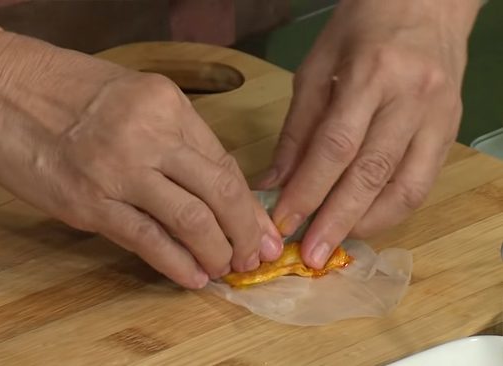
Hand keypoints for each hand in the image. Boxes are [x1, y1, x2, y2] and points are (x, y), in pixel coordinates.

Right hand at [0, 33, 282, 288]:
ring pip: (191, 220)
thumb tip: (198, 183)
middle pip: (219, 191)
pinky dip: (175, 263)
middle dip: (244, 231)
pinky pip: (146, 239)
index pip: (222, 160)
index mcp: (164, 101)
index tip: (258, 225)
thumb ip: (163, 133)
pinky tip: (190, 277)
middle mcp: (149, 133)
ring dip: (215, 252)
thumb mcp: (124, 93)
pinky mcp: (87, 203)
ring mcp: (118, 169)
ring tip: (224, 269)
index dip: (246, 201)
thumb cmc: (52, 85)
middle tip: (253, 256)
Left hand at [257, 0, 478, 267]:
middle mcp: (411, 98)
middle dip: (336, 220)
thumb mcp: (316, 69)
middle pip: (371, 172)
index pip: (335, 146)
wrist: (426, 3)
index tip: (281, 222)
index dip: (307, 190)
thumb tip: (273, 184)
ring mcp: (438, 116)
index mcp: (372, 74)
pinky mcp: (451, 130)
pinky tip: (364, 223)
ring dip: (366, 223)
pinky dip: (392, 210)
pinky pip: (424, 183)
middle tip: (309, 255)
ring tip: (334, 245)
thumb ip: (297, 129)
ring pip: (405, 186)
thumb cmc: (362, 29)